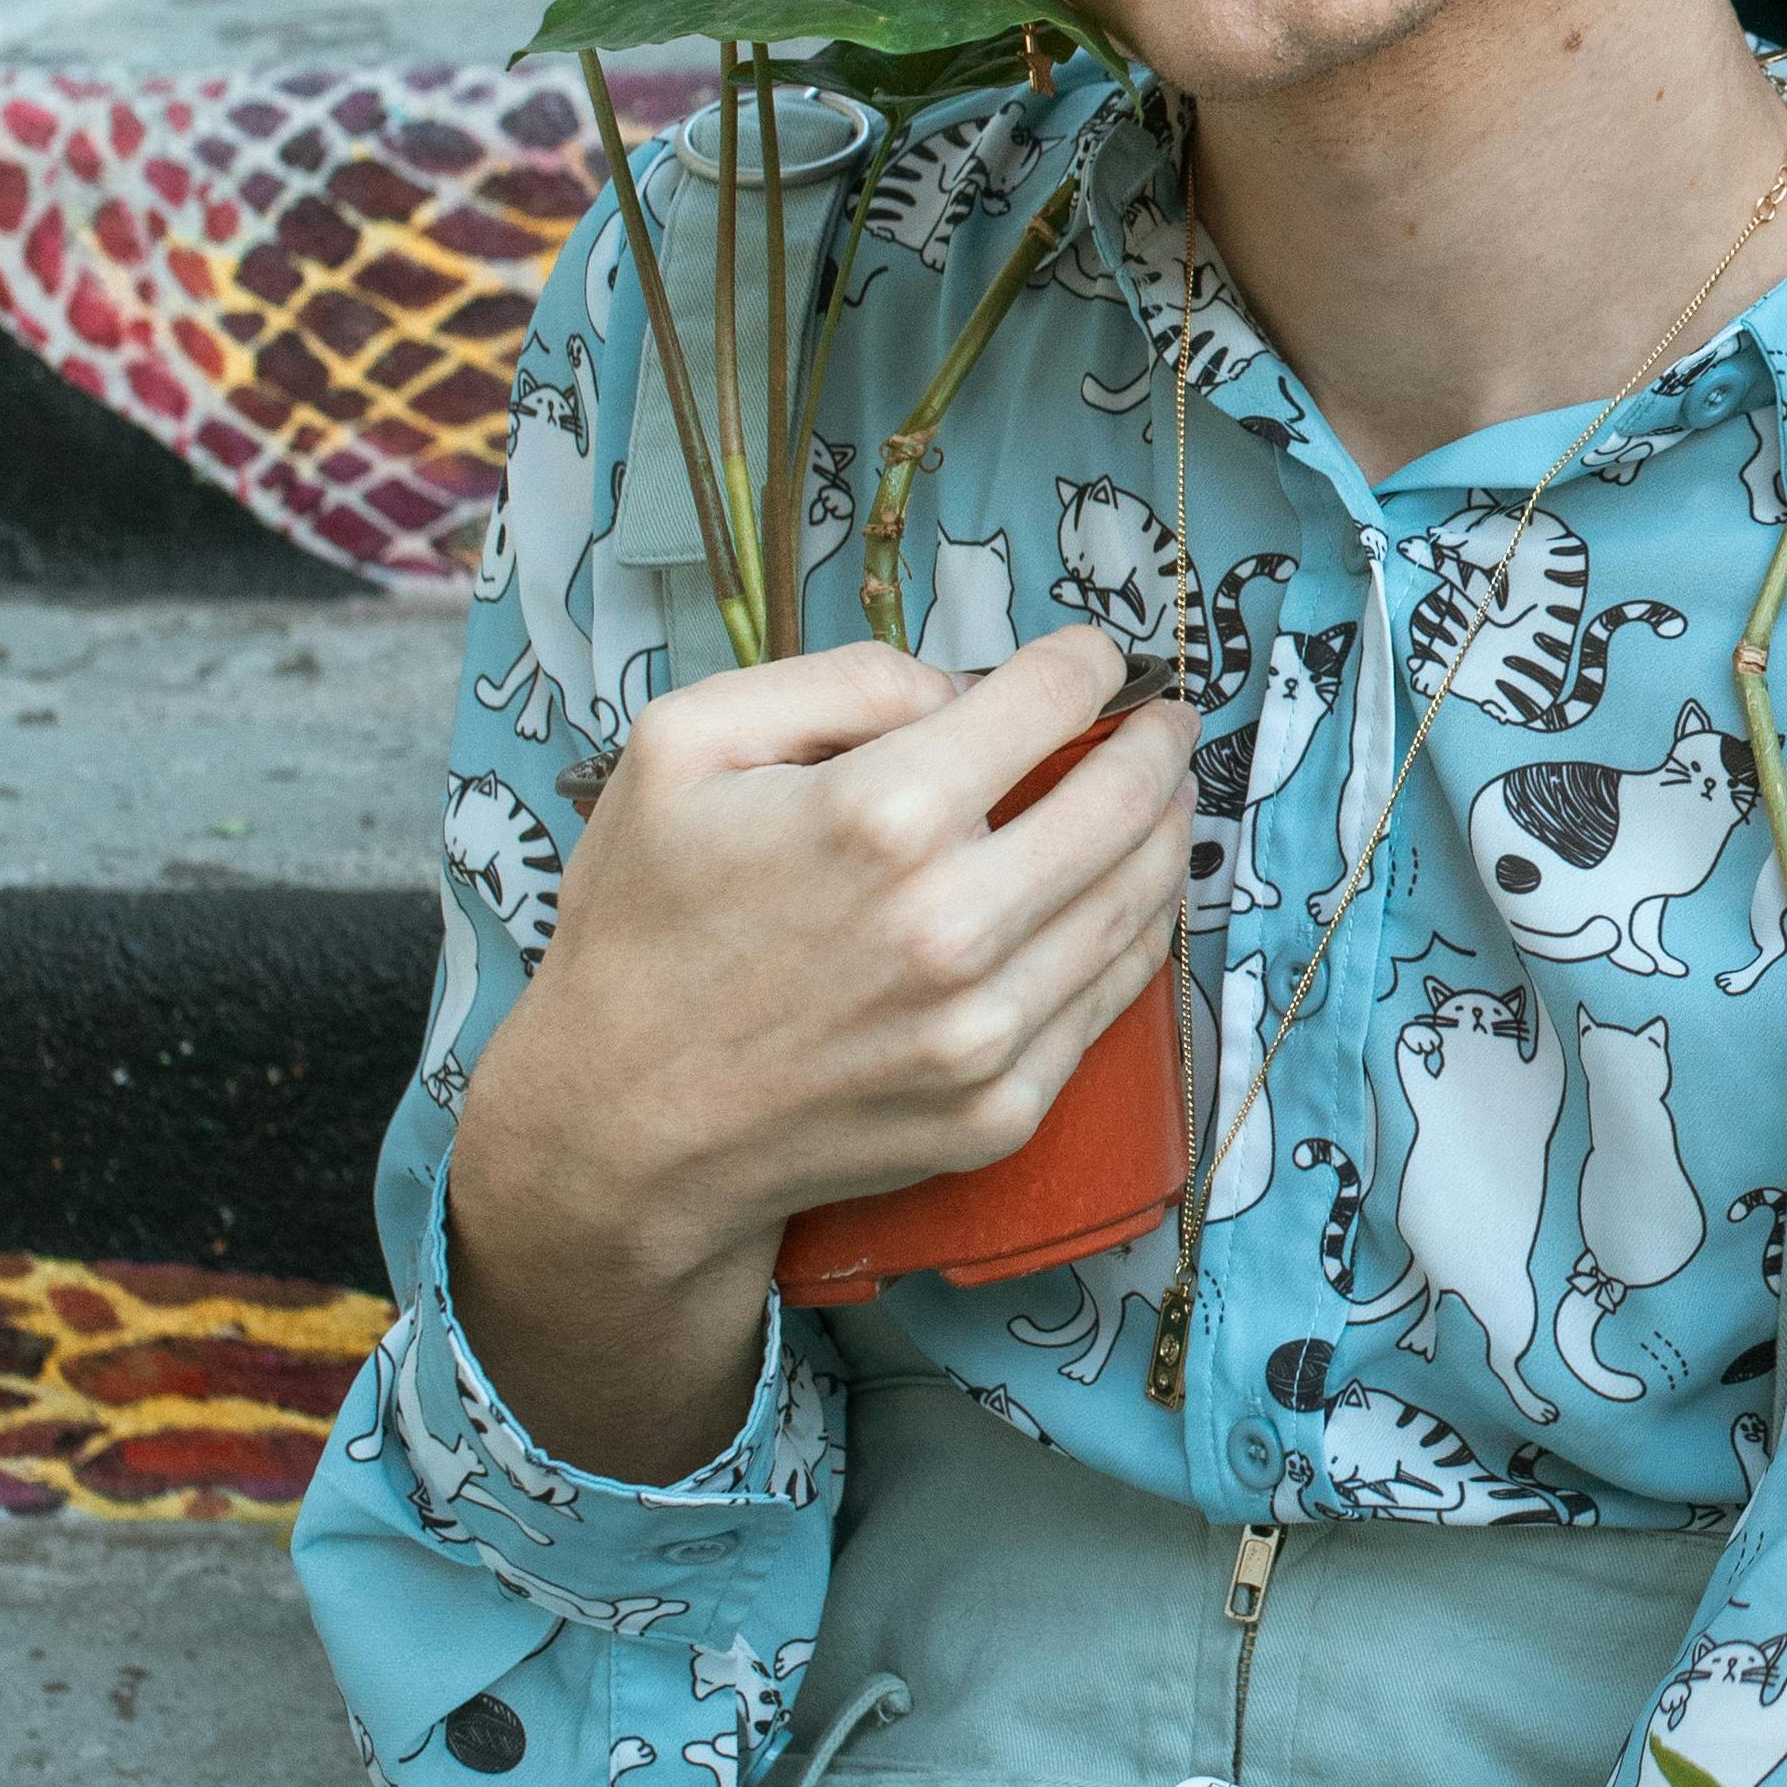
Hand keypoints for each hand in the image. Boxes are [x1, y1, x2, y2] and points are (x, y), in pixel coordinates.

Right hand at [450, 627, 1195, 1474]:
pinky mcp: (999, 1110)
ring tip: (1161, 802)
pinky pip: (1109, 1001)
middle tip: (1166, 726)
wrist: (621, 1128)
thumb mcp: (684, 744)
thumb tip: (961, 686)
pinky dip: (1131, 936)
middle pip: (1124, 801)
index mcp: (880, 815)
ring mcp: (986, 1030)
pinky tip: (1123, 902)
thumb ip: (838, 681)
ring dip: (1165, 836)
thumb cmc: (641, 924)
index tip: (1093, 658)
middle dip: (1158, 746)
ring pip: (1138, 903)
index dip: (1084, 662)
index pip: (1049, 701)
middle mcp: (953, 924)